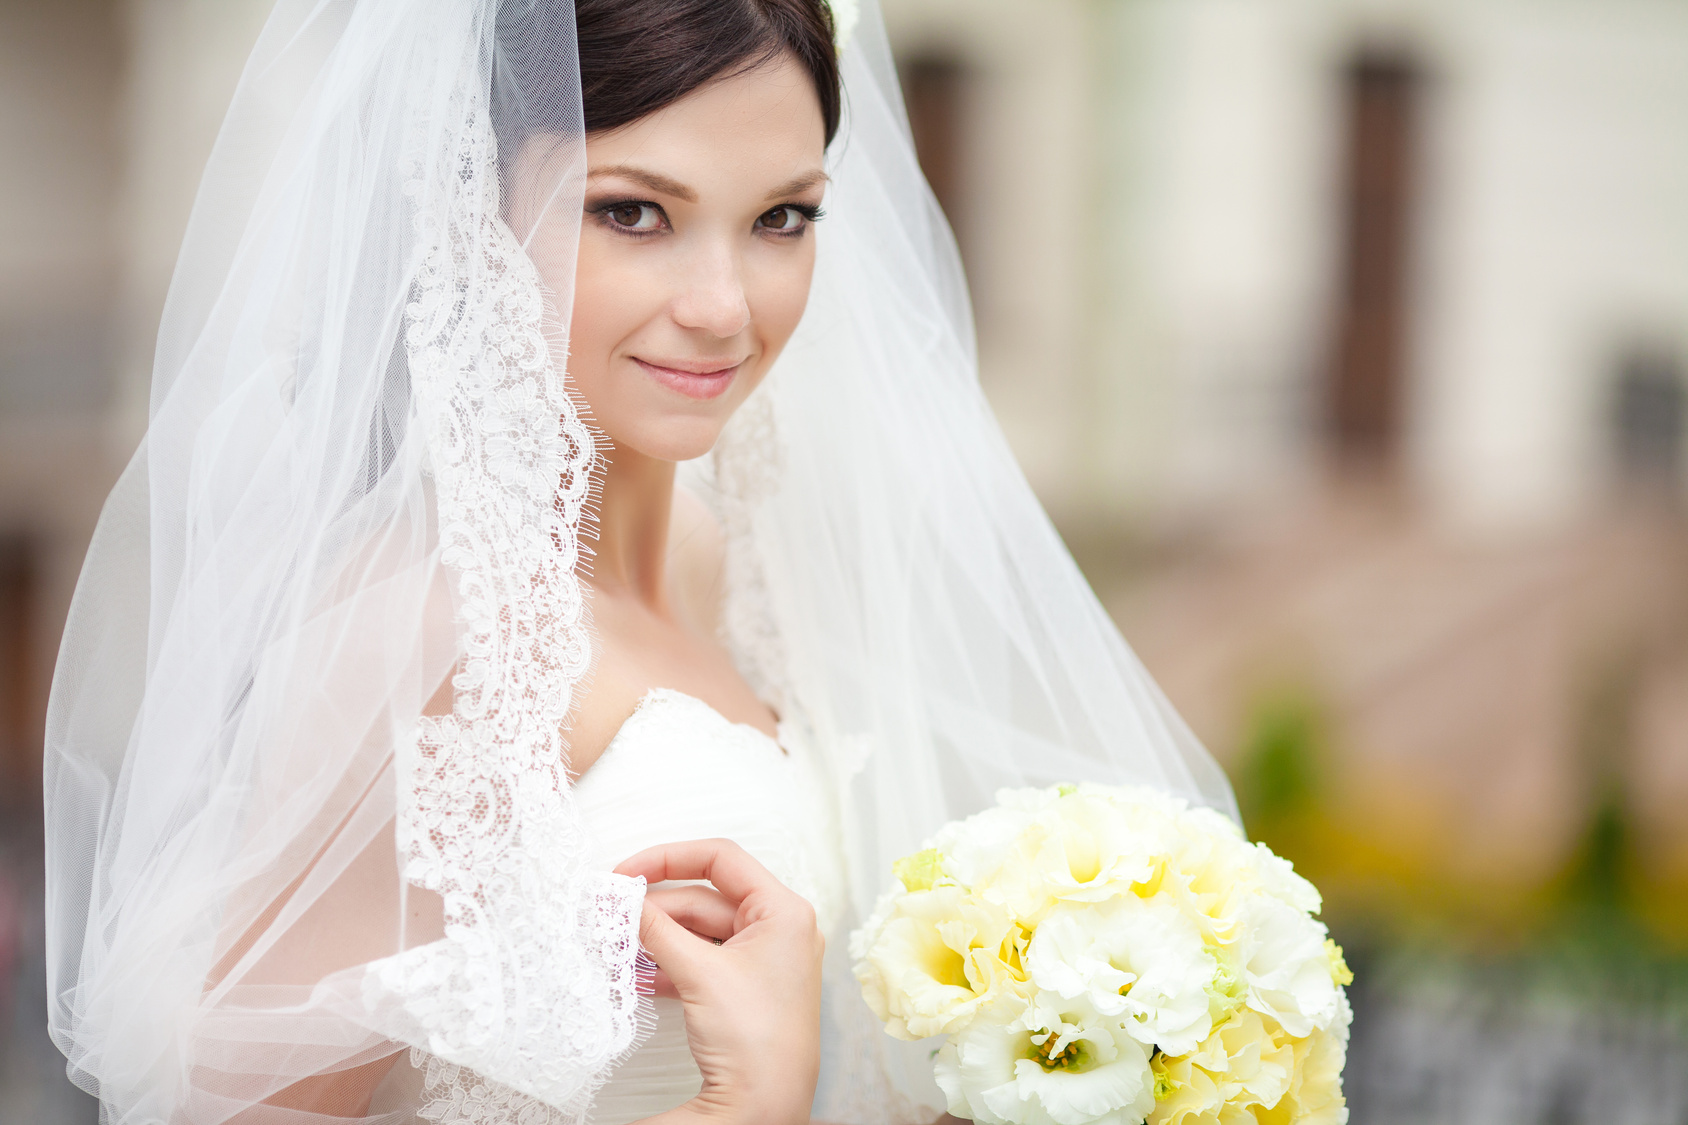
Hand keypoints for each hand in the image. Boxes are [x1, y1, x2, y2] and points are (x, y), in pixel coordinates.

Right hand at [616, 839, 823, 1124]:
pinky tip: (637, 973)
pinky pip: (700, 960)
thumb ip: (656, 928)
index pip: (720, 858)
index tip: (628, 872)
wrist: (765, 1107)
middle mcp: (778, 929)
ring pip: (697, 931)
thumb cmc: (759, 1042)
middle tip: (611, 910)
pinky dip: (668, 963)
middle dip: (655, 906)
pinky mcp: (744, 988)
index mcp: (783, 911)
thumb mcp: (699, 972)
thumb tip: (622, 898)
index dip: (668, 859)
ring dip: (657, 937)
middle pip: (703, 896)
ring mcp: (762, 960)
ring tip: (617, 942)